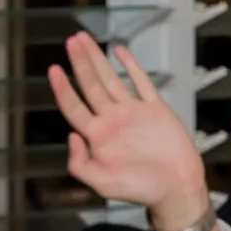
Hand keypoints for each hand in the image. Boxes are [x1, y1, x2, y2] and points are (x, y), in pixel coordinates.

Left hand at [50, 33, 214, 230]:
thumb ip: (80, 163)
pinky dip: (131, 65)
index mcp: (98, 136)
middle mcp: (113, 120)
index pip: (74, 106)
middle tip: (70, 42)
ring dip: (97, 59)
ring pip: (111, 79)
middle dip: (79, 62)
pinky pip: (141, 81)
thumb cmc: (141, 190)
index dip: (63, 88)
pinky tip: (120, 51)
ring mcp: (133, 112)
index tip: (53, 69)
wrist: (176, 188)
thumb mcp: (102, 184)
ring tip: (84, 40)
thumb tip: (71, 136)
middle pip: (90, 85)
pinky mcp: (156, 109)